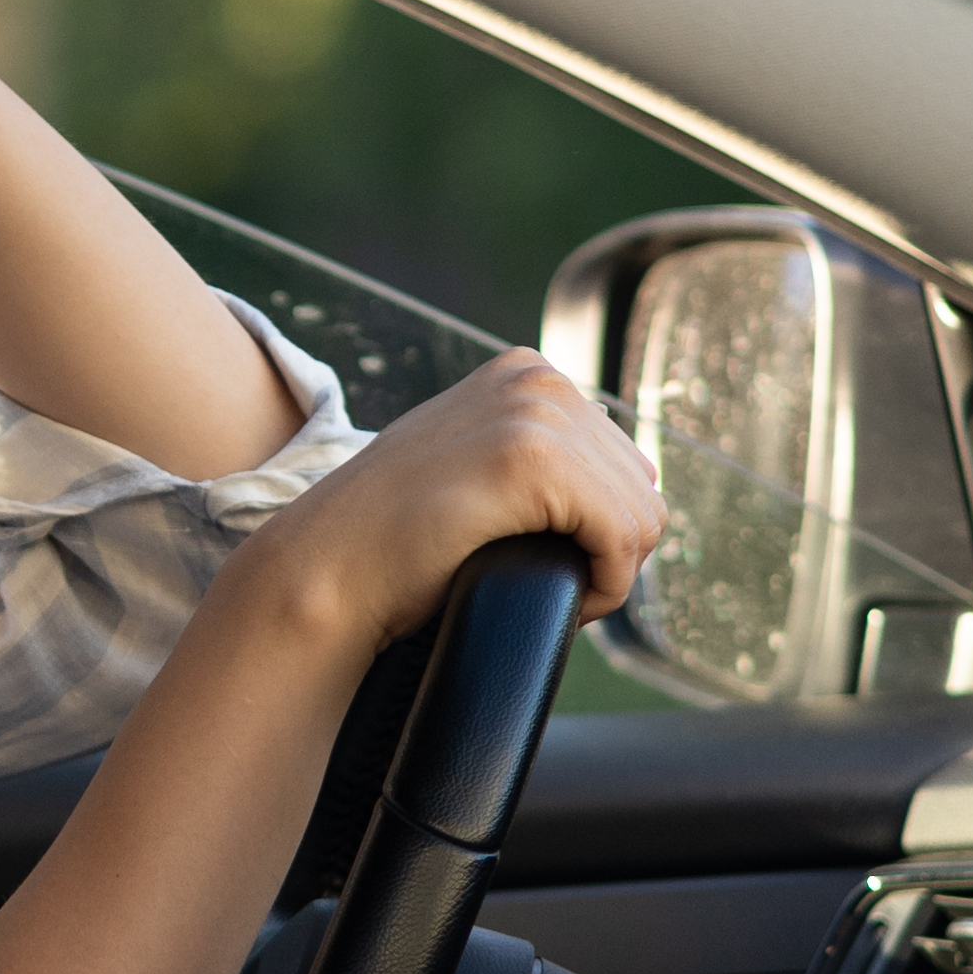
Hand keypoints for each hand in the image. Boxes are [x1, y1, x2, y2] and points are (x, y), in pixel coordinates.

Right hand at [250, 350, 669, 662]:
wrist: (331, 568)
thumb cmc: (397, 540)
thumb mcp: (471, 464)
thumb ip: (532, 450)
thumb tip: (629, 479)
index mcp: (528, 372)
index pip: (626, 462)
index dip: (601, 528)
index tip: (554, 562)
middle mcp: (537, 379)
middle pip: (641, 486)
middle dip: (610, 551)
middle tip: (555, 586)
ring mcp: (533, 413)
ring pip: (641, 516)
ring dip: (610, 573)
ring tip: (557, 594)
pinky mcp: (530, 460)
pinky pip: (622, 536)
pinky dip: (607, 585)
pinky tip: (568, 601)